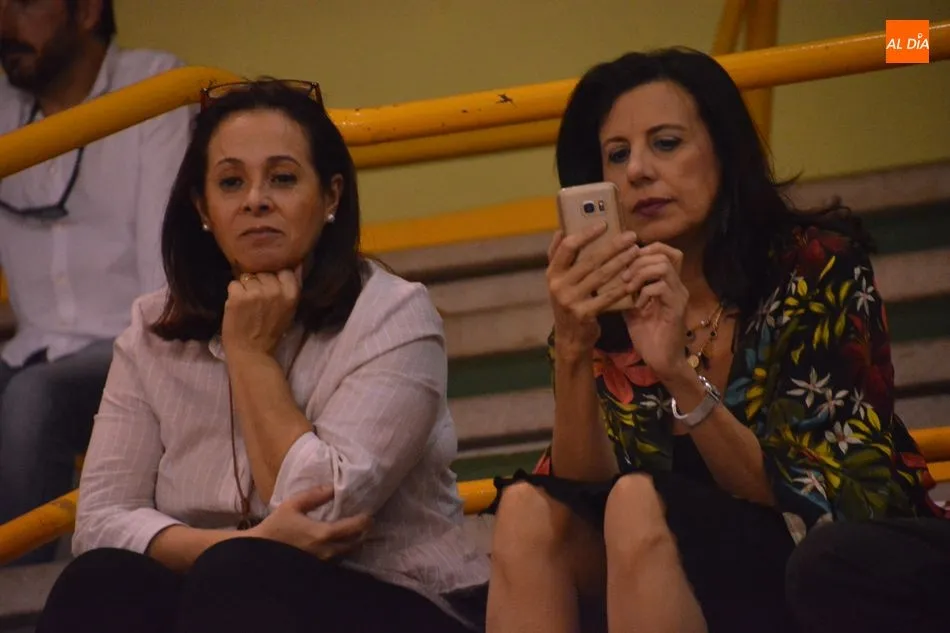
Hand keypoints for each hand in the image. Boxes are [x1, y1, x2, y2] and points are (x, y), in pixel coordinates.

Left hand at [221, 267, 300, 356]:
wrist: (252, 352)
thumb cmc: (271, 331)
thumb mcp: (289, 308)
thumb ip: (291, 286)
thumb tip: (298, 262)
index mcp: (291, 293)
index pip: (282, 269)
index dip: (275, 277)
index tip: (271, 289)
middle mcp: (275, 290)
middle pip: (263, 271)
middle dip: (258, 281)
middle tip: (257, 300)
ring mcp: (256, 292)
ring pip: (247, 277)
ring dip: (244, 288)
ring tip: (247, 304)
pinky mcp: (238, 297)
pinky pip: (233, 284)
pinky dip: (233, 294)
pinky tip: (237, 307)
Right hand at [251, 486, 371, 560]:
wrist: (258, 552)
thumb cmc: (275, 527)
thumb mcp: (292, 505)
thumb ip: (314, 495)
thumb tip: (333, 487)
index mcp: (323, 534)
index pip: (355, 528)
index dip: (366, 520)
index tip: (369, 514)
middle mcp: (327, 551)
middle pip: (356, 543)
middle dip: (363, 532)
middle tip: (366, 522)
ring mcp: (323, 563)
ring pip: (347, 553)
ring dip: (354, 542)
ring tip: (355, 531)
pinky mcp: (317, 569)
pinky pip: (337, 560)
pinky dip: (342, 550)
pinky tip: (339, 543)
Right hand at [547, 224, 639, 358]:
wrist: (570, 337)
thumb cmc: (569, 302)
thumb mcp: (559, 281)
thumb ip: (558, 257)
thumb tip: (561, 229)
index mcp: (552, 273)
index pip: (568, 247)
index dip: (586, 234)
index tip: (604, 224)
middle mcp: (558, 285)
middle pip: (589, 260)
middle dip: (613, 246)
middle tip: (631, 236)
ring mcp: (570, 301)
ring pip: (601, 276)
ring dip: (621, 262)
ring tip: (636, 251)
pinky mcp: (583, 314)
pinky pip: (607, 296)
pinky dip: (622, 287)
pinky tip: (634, 278)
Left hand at [620, 243, 690, 380]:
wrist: (661, 361)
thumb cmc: (647, 335)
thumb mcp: (631, 307)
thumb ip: (626, 289)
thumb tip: (607, 274)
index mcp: (667, 282)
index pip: (665, 251)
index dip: (645, 249)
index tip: (626, 262)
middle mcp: (677, 285)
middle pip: (663, 254)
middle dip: (638, 260)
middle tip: (624, 277)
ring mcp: (678, 295)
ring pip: (663, 266)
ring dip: (640, 274)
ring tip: (628, 288)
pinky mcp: (677, 309)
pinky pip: (661, 288)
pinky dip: (644, 292)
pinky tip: (636, 305)